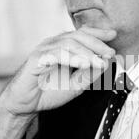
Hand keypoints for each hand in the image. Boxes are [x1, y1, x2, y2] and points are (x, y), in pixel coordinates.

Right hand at [1, 26, 116, 114]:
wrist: (25, 105)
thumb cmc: (47, 93)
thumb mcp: (76, 85)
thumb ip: (90, 74)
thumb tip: (106, 63)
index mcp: (62, 48)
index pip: (81, 34)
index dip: (98, 33)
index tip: (113, 35)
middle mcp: (53, 45)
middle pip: (77, 35)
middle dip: (96, 42)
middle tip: (110, 52)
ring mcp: (44, 50)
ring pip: (69, 43)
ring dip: (87, 52)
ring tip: (101, 62)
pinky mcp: (37, 58)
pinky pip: (57, 54)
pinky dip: (73, 58)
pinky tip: (84, 63)